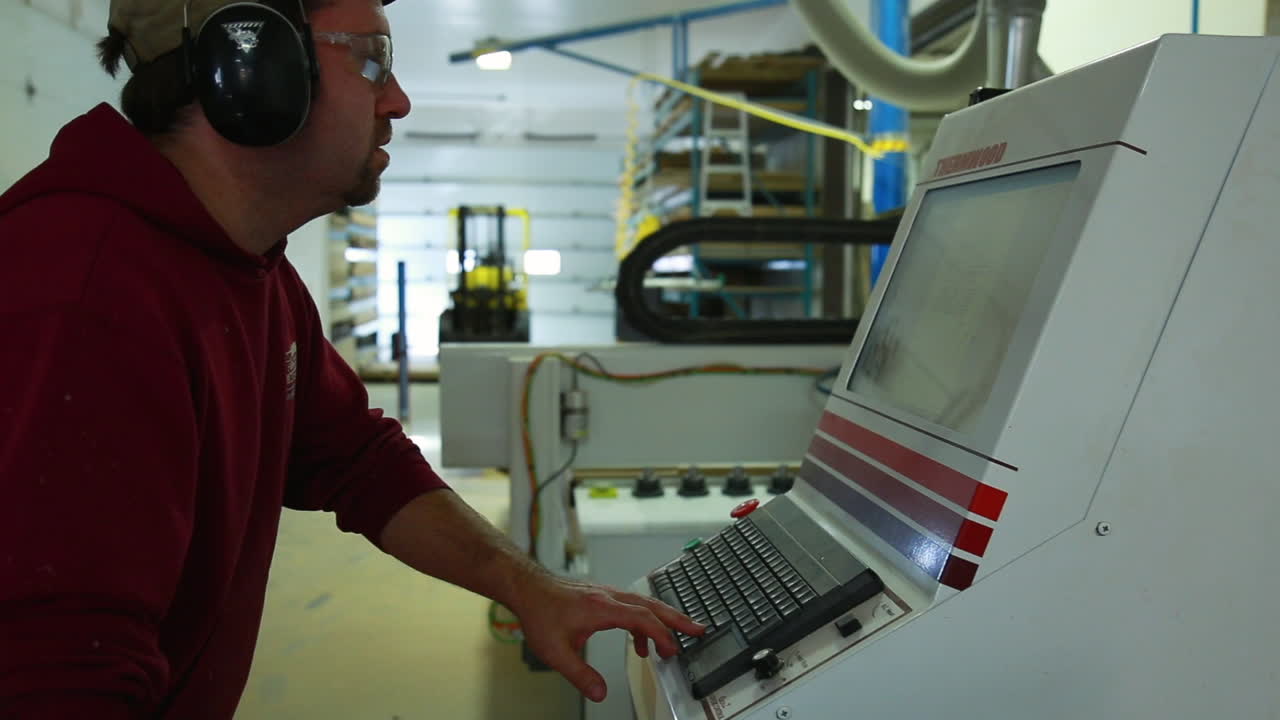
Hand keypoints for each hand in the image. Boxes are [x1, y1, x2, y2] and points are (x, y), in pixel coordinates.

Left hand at [509, 574, 704, 702]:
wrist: (528, 588)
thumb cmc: (540, 613)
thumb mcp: (556, 652)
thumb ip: (580, 675)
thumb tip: (600, 693)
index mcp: (601, 608)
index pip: (641, 618)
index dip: (660, 634)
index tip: (671, 650)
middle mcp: (609, 597)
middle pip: (652, 605)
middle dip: (677, 619)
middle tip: (700, 630)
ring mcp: (607, 595)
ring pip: (645, 604)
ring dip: (663, 620)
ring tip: (676, 642)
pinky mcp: (604, 597)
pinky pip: (633, 607)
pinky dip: (644, 623)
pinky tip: (640, 644)